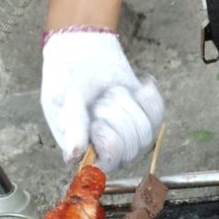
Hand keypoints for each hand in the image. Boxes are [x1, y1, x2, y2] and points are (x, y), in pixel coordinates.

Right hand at [41, 30, 163, 171]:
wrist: (84, 56)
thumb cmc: (67, 80)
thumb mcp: (60, 98)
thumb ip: (71, 125)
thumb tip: (75, 154)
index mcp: (86, 155)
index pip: (109, 161)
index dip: (106, 138)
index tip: (95, 119)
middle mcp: (112, 155)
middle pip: (130, 146)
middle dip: (113, 114)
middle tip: (98, 101)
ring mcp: (133, 141)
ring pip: (145, 131)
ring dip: (126, 103)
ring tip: (110, 94)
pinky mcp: (149, 124)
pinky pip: (157, 114)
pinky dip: (145, 95)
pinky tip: (133, 89)